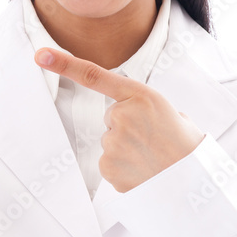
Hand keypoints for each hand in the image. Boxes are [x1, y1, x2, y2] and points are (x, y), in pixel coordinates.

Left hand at [34, 47, 204, 192]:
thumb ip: (143, 106)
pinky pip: (109, 163)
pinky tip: (143, 171)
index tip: (40, 55)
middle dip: (127, 127)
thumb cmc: (184, 144)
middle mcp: (122, 116)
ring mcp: (113, 142)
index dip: (64, 64)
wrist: (195, 181)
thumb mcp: (170, 112)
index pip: (94, 76)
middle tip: (153, 140)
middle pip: (110, 117)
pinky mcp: (109, 167)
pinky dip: (124, 168)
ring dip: (127, 149)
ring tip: (152, 157)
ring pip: (110, 141)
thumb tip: (129, 114)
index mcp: (140, 96)